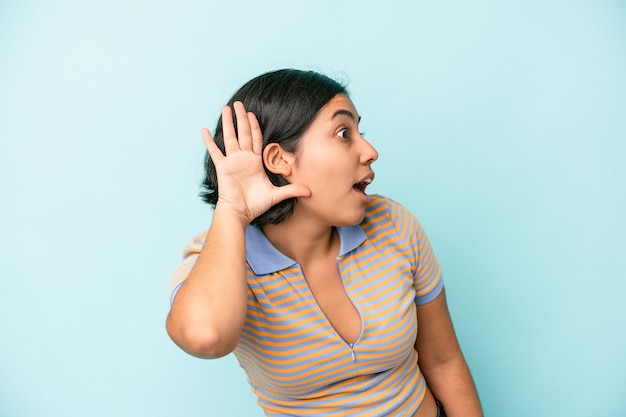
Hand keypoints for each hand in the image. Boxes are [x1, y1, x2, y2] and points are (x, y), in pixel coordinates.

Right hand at [202, 101, 310, 223]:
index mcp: (255, 161)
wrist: (240, 213)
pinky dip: (209, 142)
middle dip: (241, 118)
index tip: (253, 113)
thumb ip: (292, 190)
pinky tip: (204, 130)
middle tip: (239, 103)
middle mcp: (243, 158)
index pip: (255, 139)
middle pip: (242, 133)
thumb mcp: (276, 194)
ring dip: (228, 122)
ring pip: (230, 137)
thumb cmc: (256, 204)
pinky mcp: (223, 167)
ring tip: (226, 108)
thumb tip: (310, 192)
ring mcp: (232, 161)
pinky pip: (215, 152)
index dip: (254, 126)